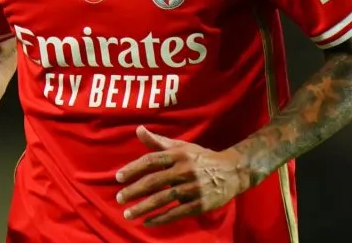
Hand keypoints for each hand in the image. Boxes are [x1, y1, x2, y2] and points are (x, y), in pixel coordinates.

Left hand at [115, 126, 249, 226]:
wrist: (233, 171)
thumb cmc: (202, 158)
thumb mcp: (182, 147)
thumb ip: (159, 142)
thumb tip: (138, 130)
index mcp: (178, 154)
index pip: (151, 161)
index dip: (133, 169)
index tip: (118, 177)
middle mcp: (184, 170)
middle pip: (154, 181)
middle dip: (134, 191)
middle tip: (119, 198)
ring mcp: (192, 188)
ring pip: (163, 199)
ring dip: (143, 208)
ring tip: (128, 214)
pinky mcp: (200, 204)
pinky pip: (176, 213)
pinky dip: (161, 218)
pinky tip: (148, 221)